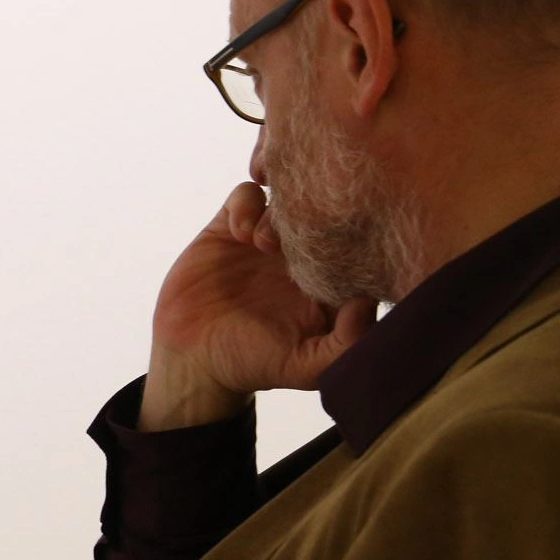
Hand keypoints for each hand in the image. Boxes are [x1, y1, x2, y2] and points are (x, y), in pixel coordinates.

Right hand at [141, 182, 376, 429]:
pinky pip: (246, 194)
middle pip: (326, 207)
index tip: (337, 251)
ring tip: (263, 242)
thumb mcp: (308, 366)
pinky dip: (246, 203)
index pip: (358, 240)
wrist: (192, 359)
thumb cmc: (254, 366)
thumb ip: (346, 342)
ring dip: (280, 207)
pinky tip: (238, 233)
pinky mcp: (229, 227)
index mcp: (330, 279)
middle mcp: (303, 253)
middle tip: (295, 242)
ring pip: (288, 193)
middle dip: (316, 214)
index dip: (353, 235)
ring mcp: (266, 237)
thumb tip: (367, 299)